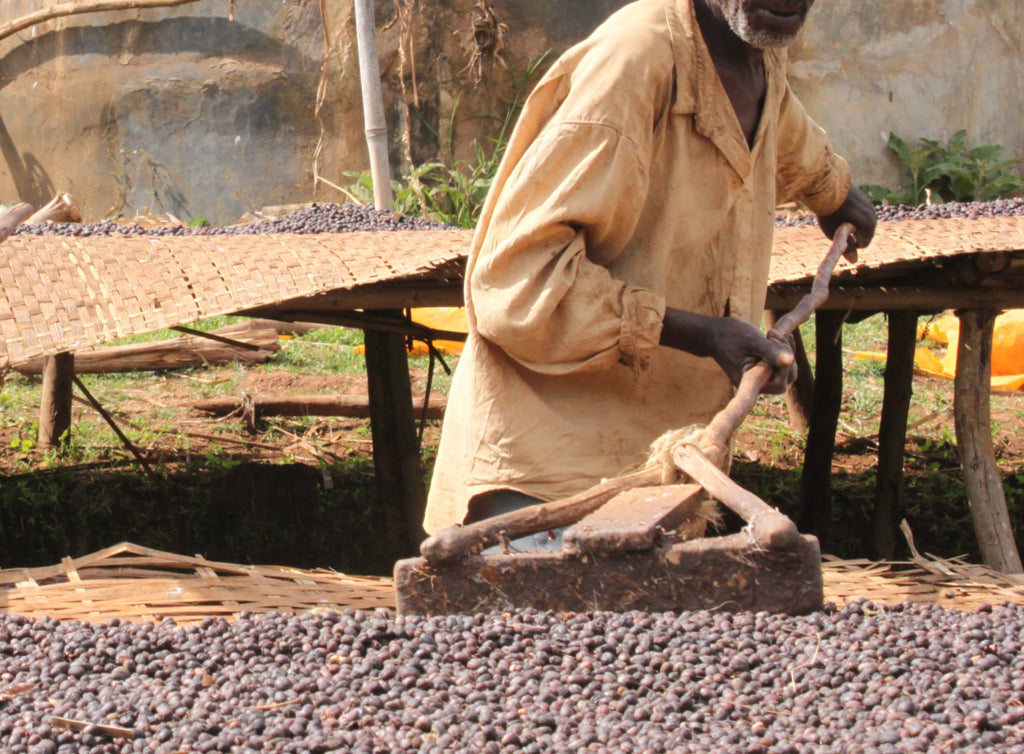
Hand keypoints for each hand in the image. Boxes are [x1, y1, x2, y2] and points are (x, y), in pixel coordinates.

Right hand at [661, 309, 796, 393]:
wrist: (713, 334)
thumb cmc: (729, 336)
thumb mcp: (752, 340)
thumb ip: (771, 351)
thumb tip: (790, 360)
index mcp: (749, 382)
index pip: (780, 383)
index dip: (784, 365)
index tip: (772, 341)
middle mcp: (754, 385)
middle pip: (787, 378)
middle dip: (786, 356)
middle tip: (773, 335)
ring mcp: (758, 378)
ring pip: (787, 372)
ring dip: (786, 352)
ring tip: (773, 335)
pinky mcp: (760, 370)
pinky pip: (780, 366)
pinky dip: (782, 351)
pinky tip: (775, 337)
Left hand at [817, 184, 876, 261]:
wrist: (827, 186)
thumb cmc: (831, 213)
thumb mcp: (836, 234)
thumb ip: (847, 248)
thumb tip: (854, 261)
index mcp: (869, 225)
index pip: (864, 243)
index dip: (850, 244)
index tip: (838, 236)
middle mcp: (873, 214)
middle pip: (864, 232)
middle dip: (853, 234)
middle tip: (837, 227)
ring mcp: (869, 204)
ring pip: (862, 221)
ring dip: (852, 224)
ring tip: (837, 218)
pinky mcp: (863, 197)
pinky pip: (860, 212)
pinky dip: (851, 214)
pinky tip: (839, 211)